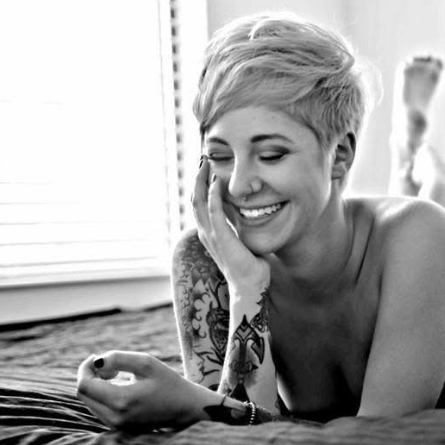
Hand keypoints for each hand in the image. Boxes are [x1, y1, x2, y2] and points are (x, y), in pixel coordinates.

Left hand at [76, 350, 219, 429]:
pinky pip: (99, 410)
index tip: (96, 357)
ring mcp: (116, 426)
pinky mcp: (119, 429)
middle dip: (90, 376)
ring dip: (96, 386)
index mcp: (121, 401)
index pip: (84, 385)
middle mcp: (115, 418)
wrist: (186, 408)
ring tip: (116, 375)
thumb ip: (118, 358)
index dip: (85, 368)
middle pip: (83, 395)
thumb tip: (96, 362)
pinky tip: (120, 387)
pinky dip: (102, 396)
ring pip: (90, 402)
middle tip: (108, 366)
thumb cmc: (169, 383)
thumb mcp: (147, 363)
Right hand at [192, 156, 269, 289]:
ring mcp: (211, 236)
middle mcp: (206, 233)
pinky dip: (213, 194)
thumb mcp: (240, 239)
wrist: (250, 285)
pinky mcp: (221, 238)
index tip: (207, 169)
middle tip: (202, 160)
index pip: (200, 205)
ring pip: (199, 202)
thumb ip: (237, 226)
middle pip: (195, 199)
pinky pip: (214, 211)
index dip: (201, 186)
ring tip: (205, 164)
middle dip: (197, 178)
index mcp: (210, 233)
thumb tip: (245, 213)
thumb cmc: (249, 265)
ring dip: (201, 181)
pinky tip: (217, 180)